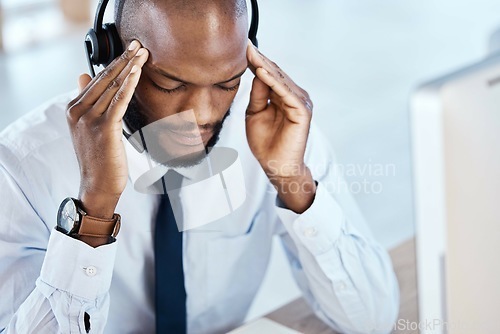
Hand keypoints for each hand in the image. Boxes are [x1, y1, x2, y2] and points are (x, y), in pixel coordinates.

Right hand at [66, 40, 148, 217]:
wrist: (97, 185)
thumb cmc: (98, 158)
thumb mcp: (87, 127)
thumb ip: (87, 101)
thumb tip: (83, 76)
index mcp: (74, 109)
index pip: (97, 80)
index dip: (114, 63)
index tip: (129, 50)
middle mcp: (78, 111)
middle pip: (104, 79)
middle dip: (123, 59)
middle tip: (138, 44)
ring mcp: (89, 119)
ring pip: (112, 87)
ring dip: (129, 67)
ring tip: (142, 53)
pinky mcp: (104, 128)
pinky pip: (118, 101)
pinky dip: (128, 84)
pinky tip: (137, 72)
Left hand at [246, 41, 315, 212]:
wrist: (276, 165)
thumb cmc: (266, 143)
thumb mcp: (255, 114)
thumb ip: (258, 95)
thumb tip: (256, 74)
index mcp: (283, 96)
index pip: (270, 75)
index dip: (256, 62)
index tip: (242, 48)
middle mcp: (294, 96)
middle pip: (275, 74)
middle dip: (260, 60)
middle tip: (245, 45)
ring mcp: (300, 103)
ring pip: (280, 80)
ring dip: (265, 66)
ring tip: (251, 54)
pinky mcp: (302, 112)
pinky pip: (286, 93)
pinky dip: (274, 82)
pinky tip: (261, 72)